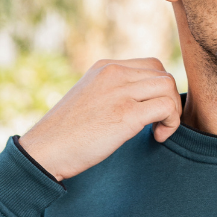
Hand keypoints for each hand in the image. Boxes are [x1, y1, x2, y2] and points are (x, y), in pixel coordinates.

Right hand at [18, 57, 181, 180]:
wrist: (44, 150)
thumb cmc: (65, 135)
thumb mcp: (89, 100)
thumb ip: (112, 94)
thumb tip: (139, 104)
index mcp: (104, 68)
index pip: (150, 66)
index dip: (158, 90)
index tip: (150, 114)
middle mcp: (113, 73)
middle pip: (163, 74)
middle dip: (169, 100)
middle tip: (158, 124)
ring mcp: (119, 92)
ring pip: (169, 87)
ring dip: (172, 112)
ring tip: (158, 131)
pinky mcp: (125, 114)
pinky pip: (166, 107)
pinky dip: (171, 124)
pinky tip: (157, 138)